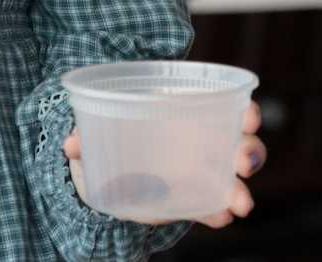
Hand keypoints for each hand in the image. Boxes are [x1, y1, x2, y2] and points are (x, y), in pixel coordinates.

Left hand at [63, 100, 264, 227]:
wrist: (110, 171)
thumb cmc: (116, 135)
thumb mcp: (101, 128)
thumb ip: (89, 133)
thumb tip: (71, 143)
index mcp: (188, 111)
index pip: (227, 104)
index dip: (243, 109)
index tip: (247, 115)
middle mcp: (203, 140)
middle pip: (240, 143)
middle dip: (249, 151)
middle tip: (244, 162)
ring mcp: (201, 172)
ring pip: (233, 179)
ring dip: (239, 189)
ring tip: (241, 204)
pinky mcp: (192, 201)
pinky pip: (212, 207)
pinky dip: (218, 213)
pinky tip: (221, 218)